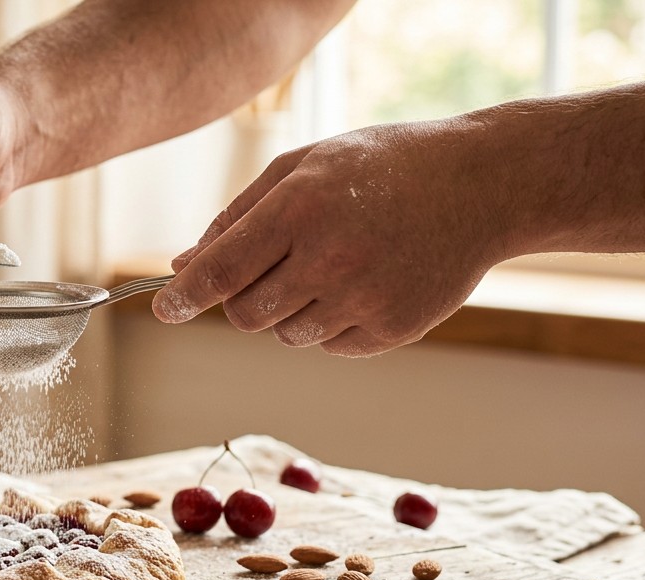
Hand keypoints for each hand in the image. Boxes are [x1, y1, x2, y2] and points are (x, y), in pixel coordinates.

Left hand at [152, 118, 512, 356]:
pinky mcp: (392, 331)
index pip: (219, 273)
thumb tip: (184, 266)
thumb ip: (237, 218)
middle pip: (244, 316)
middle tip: (273, 266)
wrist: (481, 185)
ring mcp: (364, 301)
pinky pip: (329, 346)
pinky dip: (332, 323)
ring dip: (290, 309)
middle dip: (242, 299)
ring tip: (333, 263)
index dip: (181, 298)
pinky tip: (364, 280)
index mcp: (299, 211)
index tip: (163, 308)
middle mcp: (329, 260)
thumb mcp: (304, 167)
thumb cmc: (380, 168)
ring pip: (285, 335)